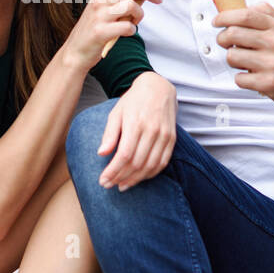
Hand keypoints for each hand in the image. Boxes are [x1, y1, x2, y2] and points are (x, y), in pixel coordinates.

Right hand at [62, 0, 164, 70]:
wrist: (76, 51)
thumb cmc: (94, 28)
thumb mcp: (103, 6)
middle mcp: (100, 0)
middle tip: (159, 0)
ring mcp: (100, 15)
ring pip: (131, 6)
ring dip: (140, 14)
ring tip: (135, 21)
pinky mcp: (101, 32)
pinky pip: (127, 27)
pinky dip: (132, 30)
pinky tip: (127, 32)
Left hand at [97, 72, 176, 190]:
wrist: (158, 88)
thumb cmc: (133, 101)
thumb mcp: (116, 113)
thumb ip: (109, 134)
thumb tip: (101, 153)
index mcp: (135, 123)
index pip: (124, 155)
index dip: (113, 171)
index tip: (103, 180)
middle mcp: (152, 130)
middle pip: (136, 163)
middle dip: (121, 177)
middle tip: (109, 185)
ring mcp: (164, 135)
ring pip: (150, 166)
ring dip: (135, 179)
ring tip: (122, 185)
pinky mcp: (172, 139)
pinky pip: (162, 163)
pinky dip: (150, 174)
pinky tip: (139, 178)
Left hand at [214, 2, 273, 107]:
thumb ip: (265, 13)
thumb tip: (240, 6)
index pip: (244, 15)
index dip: (224, 17)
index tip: (217, 21)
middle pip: (232, 34)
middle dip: (222, 39)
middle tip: (226, 43)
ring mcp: (271, 63)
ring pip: (232, 56)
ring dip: (233, 60)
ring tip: (243, 61)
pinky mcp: (268, 83)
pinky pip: (239, 78)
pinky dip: (241, 78)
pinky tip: (252, 76)